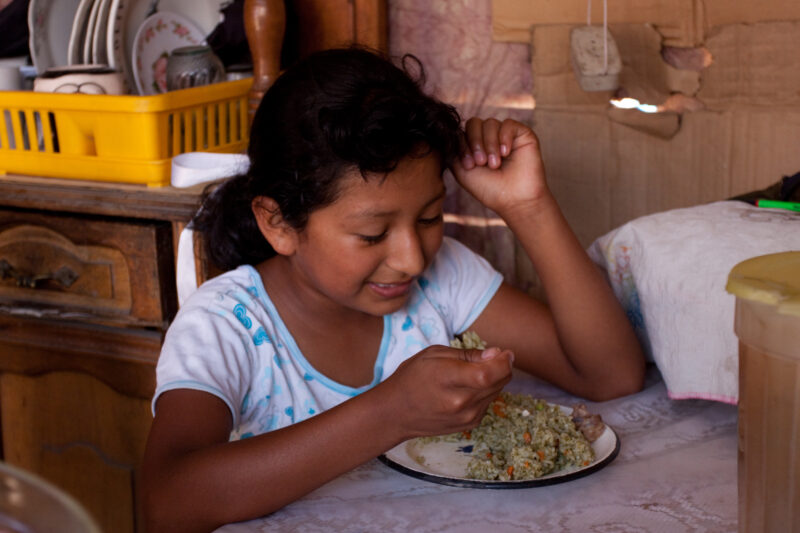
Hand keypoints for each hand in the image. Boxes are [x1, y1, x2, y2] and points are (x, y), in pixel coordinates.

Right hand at [380, 344, 513, 438]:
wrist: (396, 413)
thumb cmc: (412, 377)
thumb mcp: (434, 354)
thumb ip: (468, 355)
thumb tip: (497, 354)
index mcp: (448, 379)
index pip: (490, 373)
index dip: (504, 361)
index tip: (505, 352)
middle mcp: (461, 402)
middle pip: (499, 381)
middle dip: (501, 366)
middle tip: (489, 357)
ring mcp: (467, 416)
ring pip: (497, 391)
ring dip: (492, 379)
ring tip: (469, 374)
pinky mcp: (470, 424)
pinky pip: (488, 402)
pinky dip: (484, 392)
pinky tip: (465, 389)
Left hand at [450, 118, 549, 216]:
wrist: (515, 200)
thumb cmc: (490, 189)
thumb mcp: (462, 171)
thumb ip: (453, 152)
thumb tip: (448, 135)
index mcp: (475, 146)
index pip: (462, 132)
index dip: (463, 146)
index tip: (470, 166)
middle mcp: (489, 138)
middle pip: (474, 123)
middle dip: (474, 142)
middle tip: (481, 162)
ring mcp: (505, 135)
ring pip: (490, 123)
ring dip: (490, 144)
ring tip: (495, 164)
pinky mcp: (522, 134)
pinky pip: (509, 124)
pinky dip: (504, 137)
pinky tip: (506, 153)